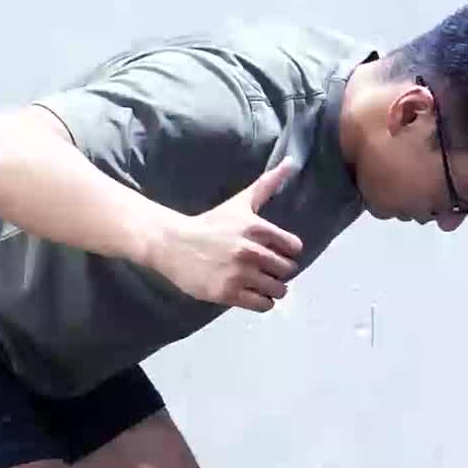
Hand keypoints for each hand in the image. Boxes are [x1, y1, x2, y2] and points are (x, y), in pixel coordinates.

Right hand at [146, 158, 305, 310]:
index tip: (276, 251)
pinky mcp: (228, 293)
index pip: (293, 246)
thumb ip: (267, 184)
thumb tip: (291, 162)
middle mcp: (250, 251)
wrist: (173, 244)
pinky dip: (262, 301)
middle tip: (265, 268)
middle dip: (279, 270)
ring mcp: (239, 274)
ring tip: (259, 282)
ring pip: (278, 289)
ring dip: (272, 288)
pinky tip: (252, 293)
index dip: (288, 251)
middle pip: (287, 270)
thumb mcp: (240, 203)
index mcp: (256, 228)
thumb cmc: (210, 223)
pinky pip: (263, 305)